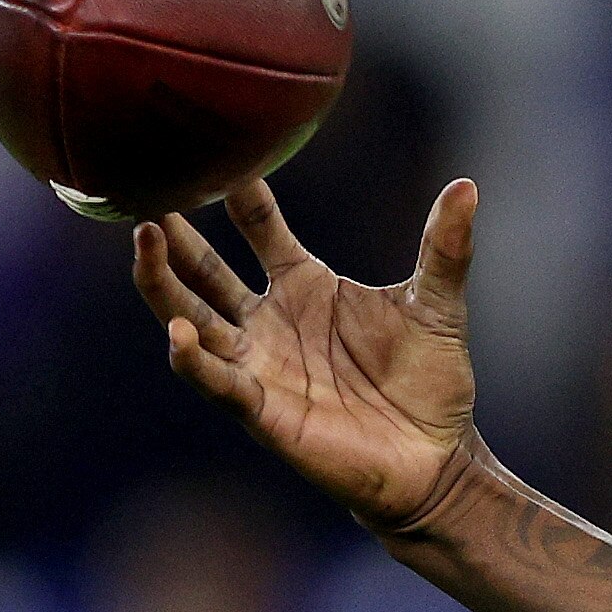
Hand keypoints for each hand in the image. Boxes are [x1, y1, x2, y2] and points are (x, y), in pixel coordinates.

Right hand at [134, 174, 480, 530]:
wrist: (436, 461)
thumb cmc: (430, 383)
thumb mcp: (439, 305)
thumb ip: (445, 248)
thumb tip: (468, 186)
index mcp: (305, 285)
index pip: (261, 227)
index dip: (243, 192)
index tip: (222, 150)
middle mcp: (270, 321)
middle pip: (204, 271)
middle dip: (175, 237)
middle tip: (148, 193)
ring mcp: (261, 365)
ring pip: (191, 319)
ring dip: (163, 284)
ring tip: (144, 243)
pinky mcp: (264, 412)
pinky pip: (218, 382)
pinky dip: (193, 359)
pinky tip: (176, 333)